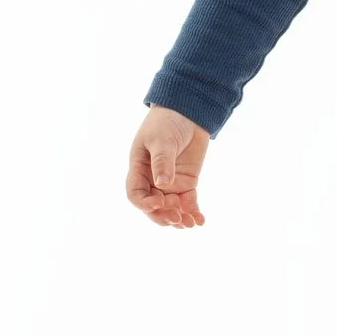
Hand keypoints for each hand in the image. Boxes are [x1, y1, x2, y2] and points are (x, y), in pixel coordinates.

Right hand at [127, 106, 209, 226]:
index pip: (136, 194)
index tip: (160, 203)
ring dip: (179, 218)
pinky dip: (193, 212)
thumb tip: (162, 184)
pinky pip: (188, 202)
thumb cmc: (167, 122)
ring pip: (171, 208)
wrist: (188, 112)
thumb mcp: (162, 139)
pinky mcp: (187, 183)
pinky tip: (200, 220)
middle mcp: (152, 180)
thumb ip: (162, 161)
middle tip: (177, 218)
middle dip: (163, 216)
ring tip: (190, 223)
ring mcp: (170, 183)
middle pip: (153, 207)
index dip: (145, 204)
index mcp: (139, 169)